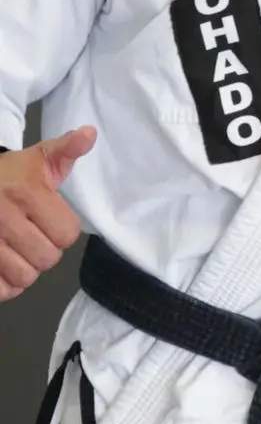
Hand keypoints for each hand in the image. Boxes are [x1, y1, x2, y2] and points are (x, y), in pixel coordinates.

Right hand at [0, 128, 93, 301]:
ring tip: (19, 252)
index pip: (67, 234)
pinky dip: (6, 285)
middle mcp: (2, 218)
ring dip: (26, 269)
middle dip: (45, 251)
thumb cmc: (7, 174)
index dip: (63, 231)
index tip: (51, 222)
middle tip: (35, 238)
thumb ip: (66, 149)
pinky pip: (1, 289)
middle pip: (47, 259)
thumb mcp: (36, 158)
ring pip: (24, 277)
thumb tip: (89, 134)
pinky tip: (5, 268)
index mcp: (26, 193)